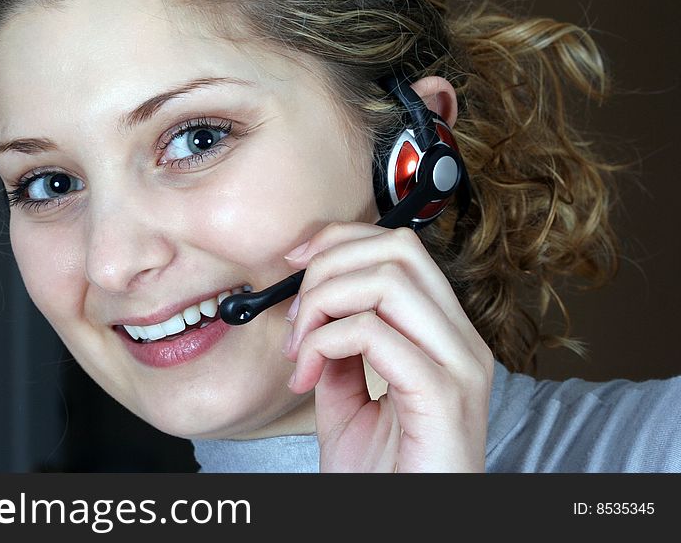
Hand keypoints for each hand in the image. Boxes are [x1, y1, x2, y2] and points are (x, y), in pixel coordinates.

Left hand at [282, 222, 493, 471]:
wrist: (404, 524)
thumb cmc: (383, 473)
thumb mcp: (349, 397)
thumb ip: (340, 346)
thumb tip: (314, 305)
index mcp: (444, 335)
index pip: (401, 248)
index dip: (341, 239)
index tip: (294, 262)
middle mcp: (461, 341)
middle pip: (397, 250)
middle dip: (327, 267)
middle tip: (293, 315)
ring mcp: (459, 367)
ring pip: (387, 280)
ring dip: (321, 304)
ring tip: (299, 350)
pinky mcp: (443, 397)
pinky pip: (374, 334)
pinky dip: (326, 343)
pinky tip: (308, 375)